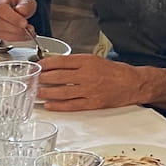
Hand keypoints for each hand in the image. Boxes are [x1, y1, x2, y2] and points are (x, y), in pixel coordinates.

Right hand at [0, 0, 38, 40]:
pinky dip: (13, 38)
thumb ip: (25, 5)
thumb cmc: (19, 2)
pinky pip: (0, 37)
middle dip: (16, 29)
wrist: (14, 5)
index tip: (24, 23)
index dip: (13, 18)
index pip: (1, 9)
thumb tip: (21, 12)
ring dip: (15, 35)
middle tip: (29, 30)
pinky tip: (21, 36)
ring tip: (28, 33)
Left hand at [33, 54, 147, 111]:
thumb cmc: (115, 71)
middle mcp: (87, 74)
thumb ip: (77, 63)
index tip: (37, 66)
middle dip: (42, 79)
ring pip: (61, 92)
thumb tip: (56, 66)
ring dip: (46, 93)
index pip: (60, 61)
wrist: (133, 83)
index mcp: (87, 61)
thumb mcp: (96, 60)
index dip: (45, 64)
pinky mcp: (92, 103)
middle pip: (57, 76)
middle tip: (32, 80)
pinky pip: (71, 105)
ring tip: (36, 93)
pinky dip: (58, 105)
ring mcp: (89, 90)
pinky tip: (49, 105)